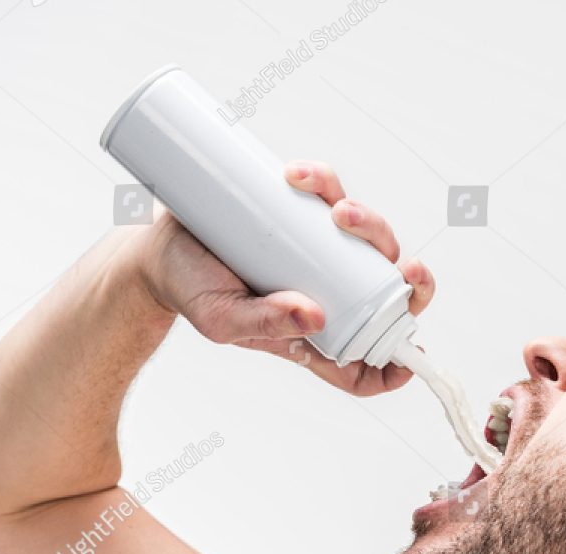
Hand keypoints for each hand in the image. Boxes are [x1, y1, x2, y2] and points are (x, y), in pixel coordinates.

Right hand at [131, 160, 433, 396]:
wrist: (156, 248)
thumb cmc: (191, 292)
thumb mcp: (221, 319)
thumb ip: (264, 323)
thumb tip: (315, 315)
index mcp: (315, 332)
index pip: (369, 360)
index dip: (398, 366)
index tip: (409, 358)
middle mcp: (325, 290)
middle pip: (385, 290)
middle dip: (408, 278)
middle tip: (403, 264)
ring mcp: (316, 249)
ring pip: (368, 238)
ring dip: (369, 221)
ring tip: (337, 209)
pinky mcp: (300, 210)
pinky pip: (327, 190)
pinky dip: (324, 180)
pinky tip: (301, 176)